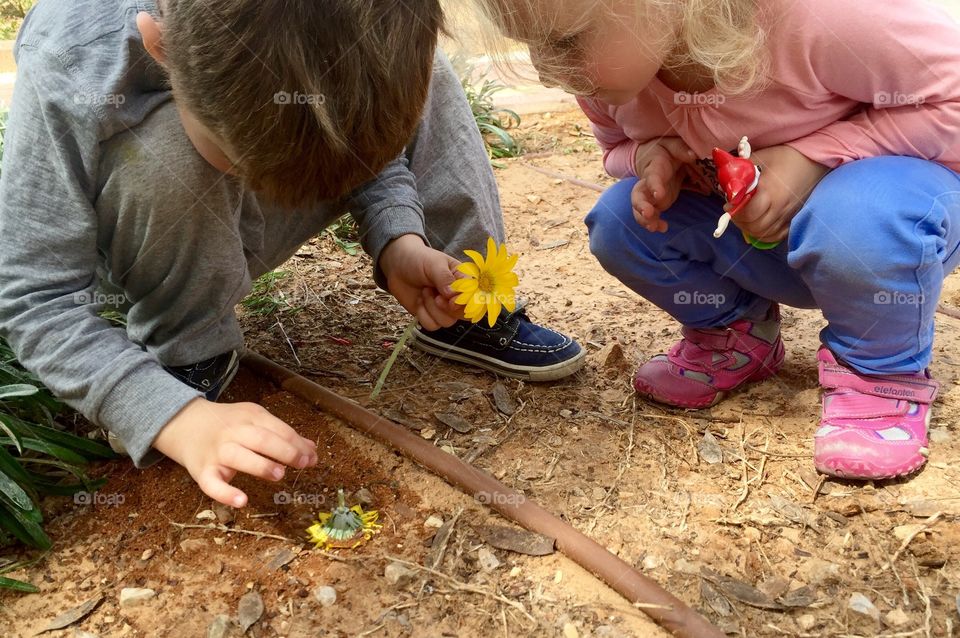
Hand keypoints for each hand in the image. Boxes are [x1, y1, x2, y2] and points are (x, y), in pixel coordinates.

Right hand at [153, 398, 317, 507]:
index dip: (297, 444)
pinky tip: (241, 501)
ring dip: (261, 465)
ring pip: (238, 456)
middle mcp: (233, 432)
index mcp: (250, 416)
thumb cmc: (228, 425)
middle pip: (261, 439)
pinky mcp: (202, 471)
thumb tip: (311, 450)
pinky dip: (225, 494)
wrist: (184, 423)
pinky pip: (211, 485)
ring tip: (279, 474)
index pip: (278, 428)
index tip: (312, 457)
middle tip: (303, 464)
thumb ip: (282, 435)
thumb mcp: (255, 421)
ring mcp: (217, 451)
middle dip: (285, 451)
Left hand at [379, 234, 464, 330]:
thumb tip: (453, 295)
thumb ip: (445, 278)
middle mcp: (456, 297)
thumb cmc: (419, 259)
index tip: (451, 301)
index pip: (475, 298)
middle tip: (436, 296)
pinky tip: (419, 301)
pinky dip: (422, 315)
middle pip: (463, 315)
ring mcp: (444, 308)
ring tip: (425, 292)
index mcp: (464, 281)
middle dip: (447, 308)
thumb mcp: (434, 263)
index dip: (464, 304)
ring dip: (431, 309)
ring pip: (446, 322)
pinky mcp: (430, 315)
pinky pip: (432, 325)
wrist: (397, 265)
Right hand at [631, 138, 697, 232]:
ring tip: (653, 228)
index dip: (654, 186)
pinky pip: (649, 216)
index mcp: (654, 168)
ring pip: (640, 208)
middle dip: (641, 206)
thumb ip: (682, 149)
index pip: (652, 177)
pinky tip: (663, 228)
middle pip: (637, 195)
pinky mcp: (654, 204)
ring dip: (645, 219)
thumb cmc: (667, 151)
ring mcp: (649, 195)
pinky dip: (654, 223)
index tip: (658, 195)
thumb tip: (693, 155)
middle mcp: (647, 183)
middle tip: (648, 214)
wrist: (657, 157)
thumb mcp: (673, 145)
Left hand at [729, 145, 829, 242]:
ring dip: (749, 228)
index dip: (735, 211)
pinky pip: (776, 236)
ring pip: (763, 234)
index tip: (729, 205)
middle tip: (734, 211)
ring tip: (744, 216)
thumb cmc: (784, 156)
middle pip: (754, 227)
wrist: (813, 159)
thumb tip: (724, 184)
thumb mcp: (758, 158)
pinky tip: (758, 223)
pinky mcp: (794, 219)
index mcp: (771, 192)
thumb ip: (739, 172)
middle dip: (740, 221)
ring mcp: (789, 216)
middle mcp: (781, 208)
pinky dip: (763, 234)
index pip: (749, 213)